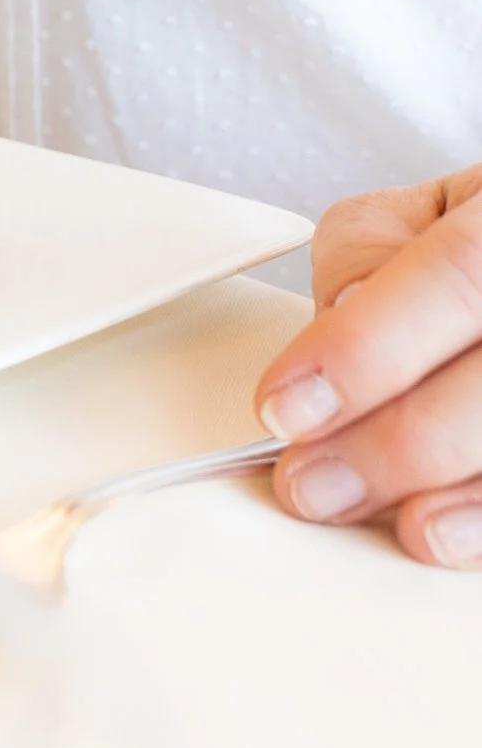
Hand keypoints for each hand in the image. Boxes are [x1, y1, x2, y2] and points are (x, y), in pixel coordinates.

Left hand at [256, 165, 481, 565]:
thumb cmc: (481, 245)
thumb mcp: (423, 212)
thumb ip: (368, 255)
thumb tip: (340, 318)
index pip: (455, 275)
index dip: (366, 348)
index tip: (284, 408)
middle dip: (402, 443)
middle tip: (313, 485)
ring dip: (466, 495)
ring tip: (399, 525)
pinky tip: (454, 535)